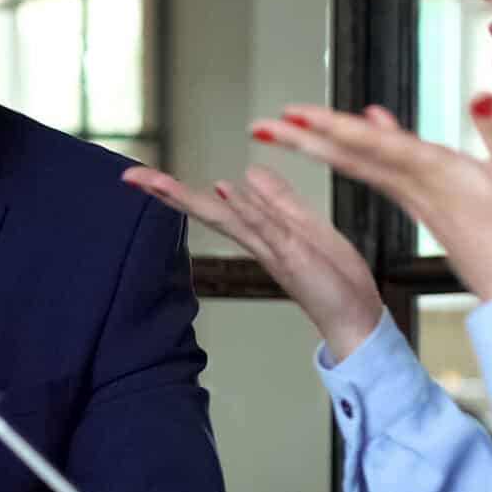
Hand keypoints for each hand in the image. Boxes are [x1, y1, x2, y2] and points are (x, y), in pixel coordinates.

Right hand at [123, 158, 384, 360]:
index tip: (146, 174)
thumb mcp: (304, 226)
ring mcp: (271, 249)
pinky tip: (224, 191)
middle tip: (134, 176)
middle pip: (206, 212)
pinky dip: (244, 209)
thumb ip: (277, 199)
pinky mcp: (292, 254)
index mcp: (260, 233)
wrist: (357, 319)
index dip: (180, 189)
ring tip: (159, 182)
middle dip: (168, 193)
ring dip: (190, 200)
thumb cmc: (334, 279)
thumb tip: (248, 172)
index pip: (214, 205)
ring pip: (225, 218)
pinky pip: (264, 227)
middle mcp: (257, 242)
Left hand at [254, 97, 491, 302]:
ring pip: (362, 164)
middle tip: (261, 125)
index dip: (333, 127)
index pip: (373, 145)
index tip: (293, 116)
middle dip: (305, 138)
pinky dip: (370, 148)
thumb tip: (482, 95)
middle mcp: (416, 185)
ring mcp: (418, 196)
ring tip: (293, 124)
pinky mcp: (426, 204)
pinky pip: (386, 173)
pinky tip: (370, 125)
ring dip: (325, 143)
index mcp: (433, 176)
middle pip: (350, 155)